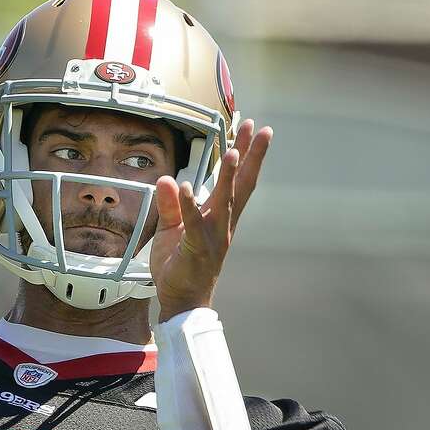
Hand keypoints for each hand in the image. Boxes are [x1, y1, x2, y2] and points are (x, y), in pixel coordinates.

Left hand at [150, 119, 271, 320]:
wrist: (181, 301)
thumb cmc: (179, 266)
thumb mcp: (171, 229)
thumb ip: (170, 204)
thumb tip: (168, 179)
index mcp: (219, 217)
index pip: (237, 181)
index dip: (245, 155)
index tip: (254, 130)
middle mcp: (222, 224)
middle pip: (241, 185)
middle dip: (251, 156)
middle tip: (262, 128)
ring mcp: (212, 237)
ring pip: (224, 202)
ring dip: (227, 177)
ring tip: (233, 151)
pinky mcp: (196, 249)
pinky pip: (193, 224)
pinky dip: (189, 206)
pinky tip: (186, 187)